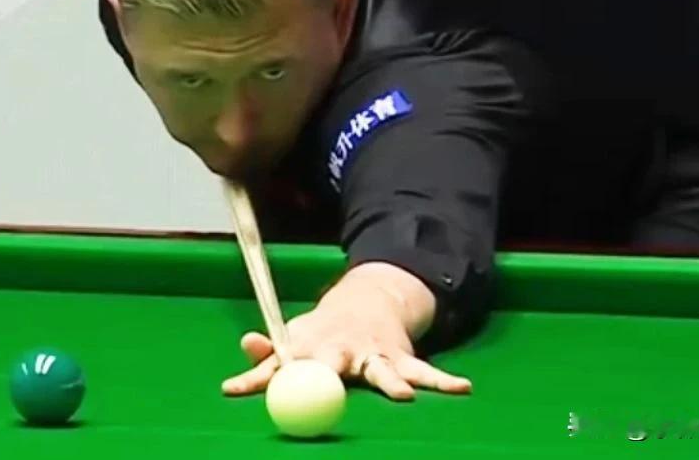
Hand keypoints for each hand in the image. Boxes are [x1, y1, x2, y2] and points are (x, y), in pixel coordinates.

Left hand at [222, 263, 471, 400]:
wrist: (366, 302)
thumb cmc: (322, 332)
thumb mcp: (293, 340)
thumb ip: (267, 360)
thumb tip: (236, 370)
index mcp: (311, 347)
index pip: (284, 362)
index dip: (265, 374)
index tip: (246, 387)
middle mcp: (342, 350)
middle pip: (335, 363)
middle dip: (332, 372)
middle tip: (331, 381)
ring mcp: (373, 354)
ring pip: (384, 370)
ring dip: (393, 383)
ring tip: (403, 396)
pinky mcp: (401, 358)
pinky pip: (424, 372)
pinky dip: (443, 381)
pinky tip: (462, 388)